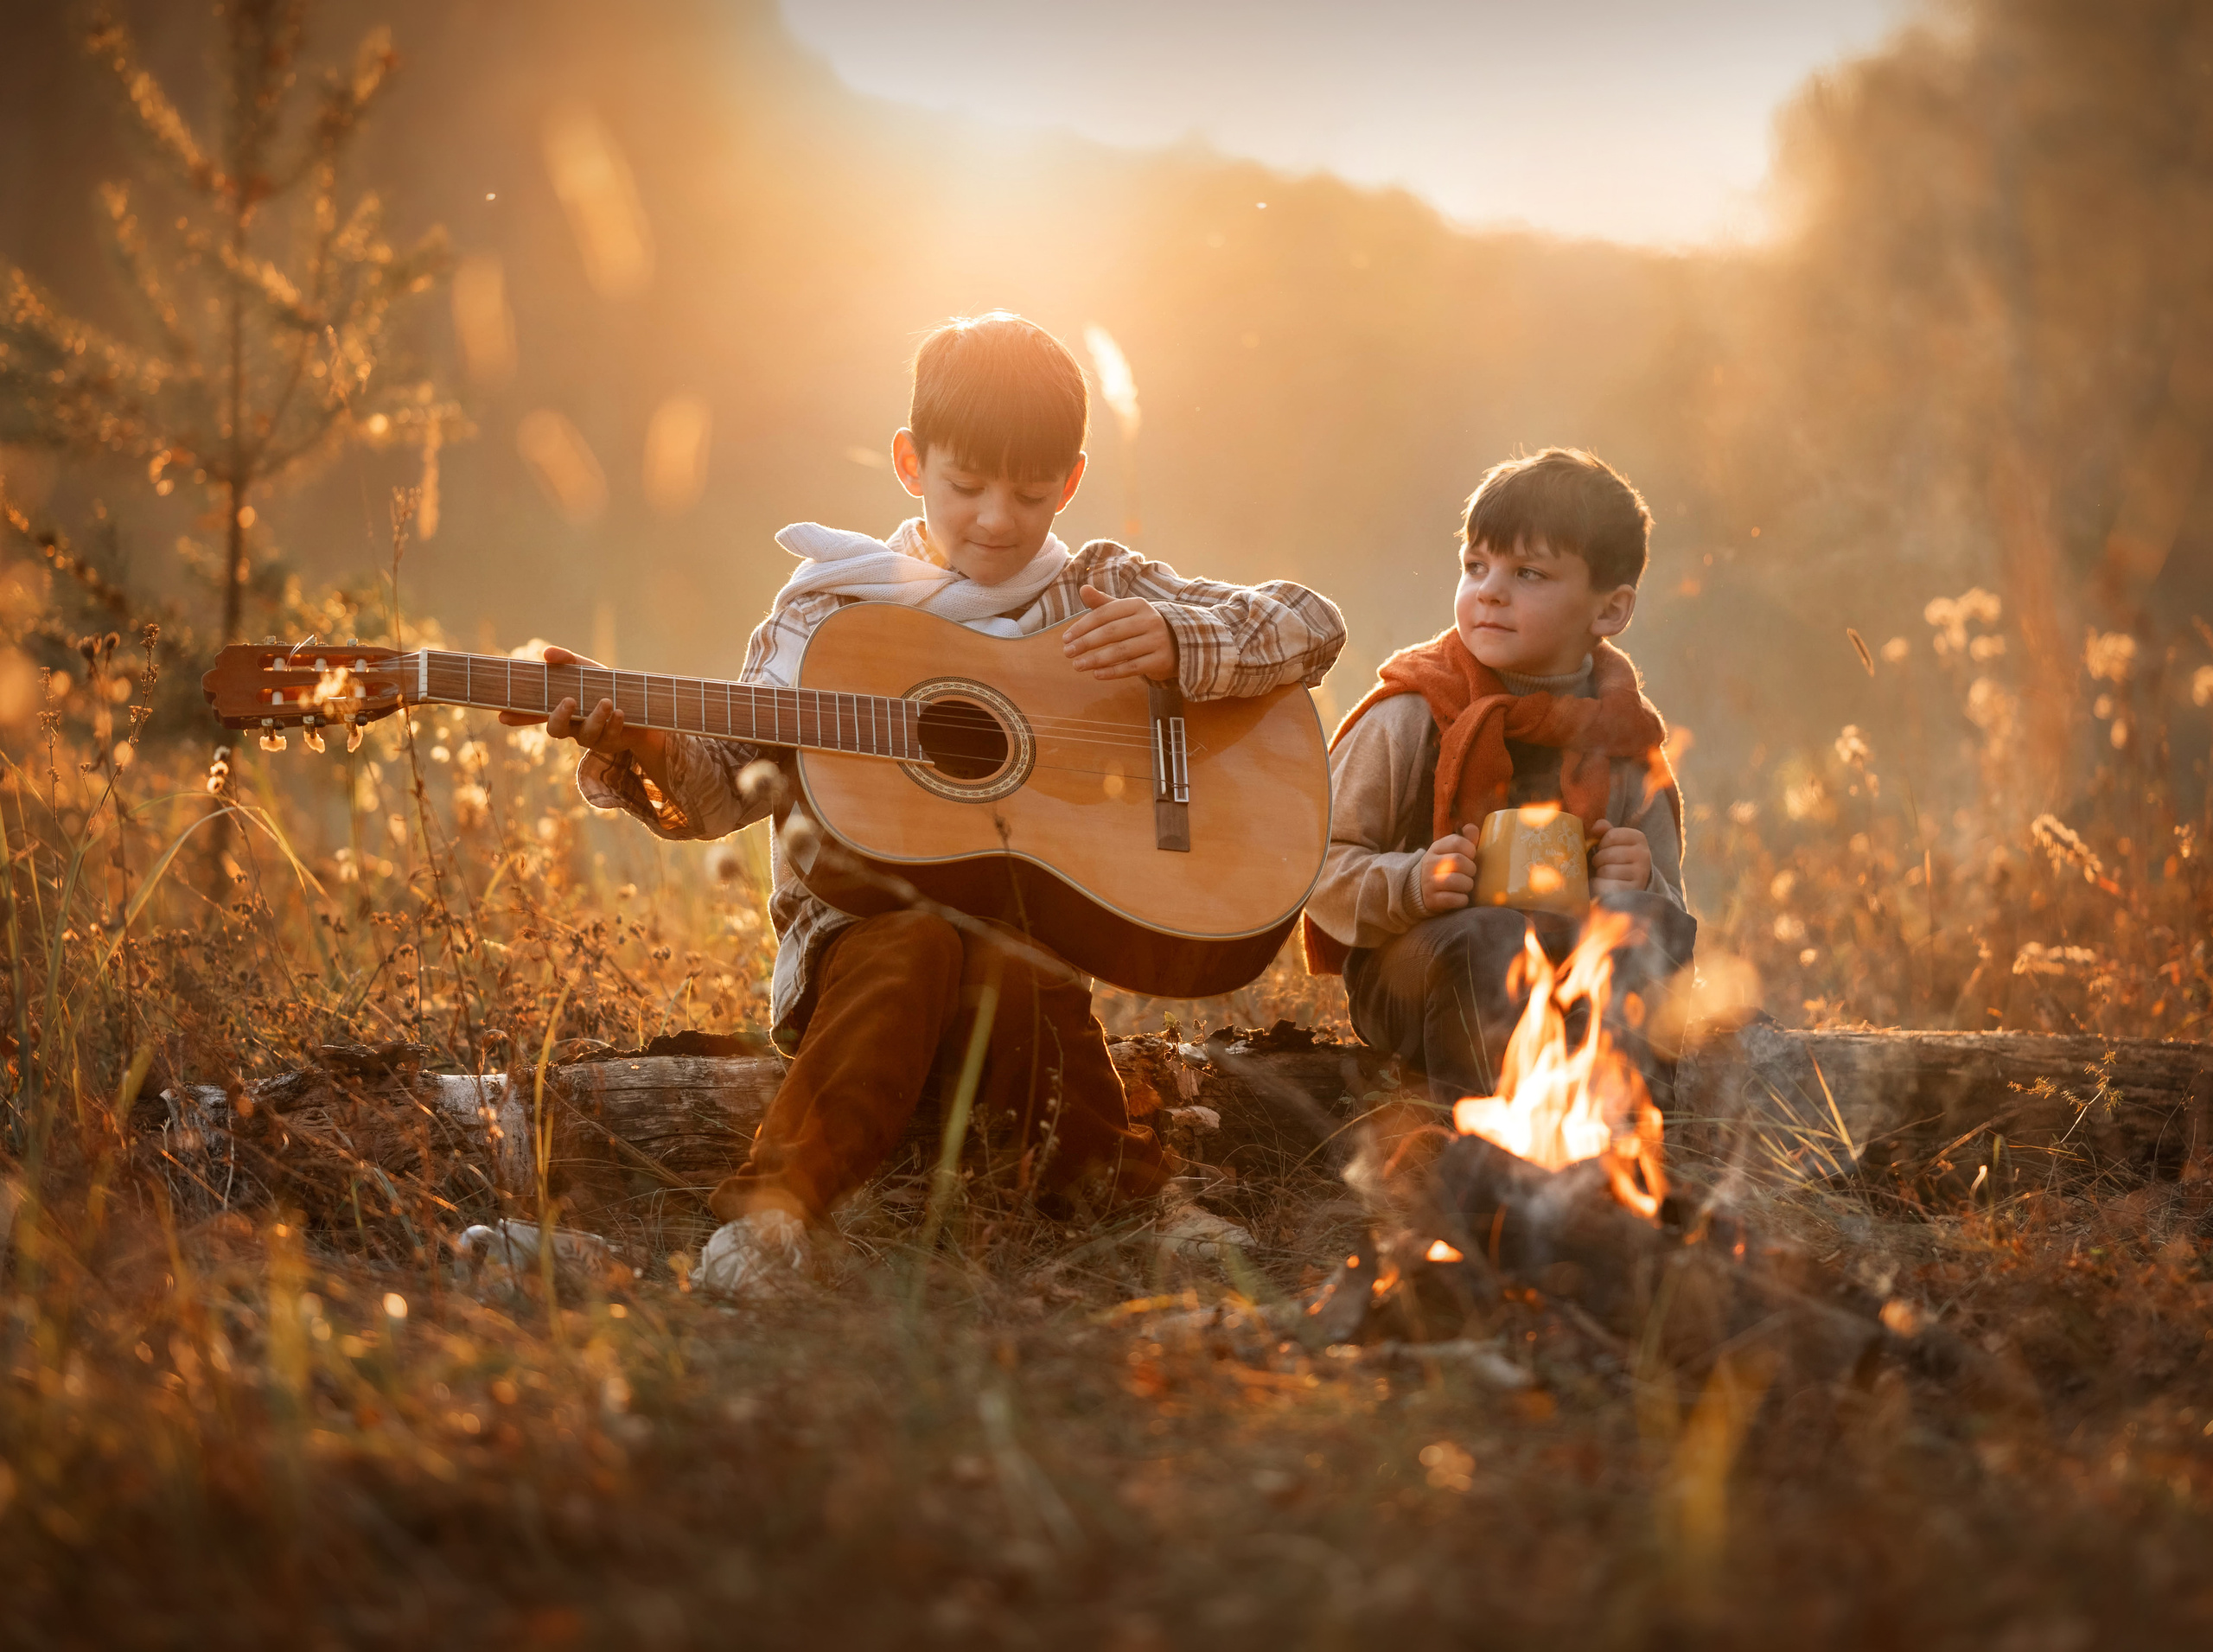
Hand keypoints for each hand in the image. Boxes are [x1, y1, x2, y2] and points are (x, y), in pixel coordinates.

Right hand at [497, 645, 664, 764]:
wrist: (642, 707)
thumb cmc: (606, 687)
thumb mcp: (587, 670)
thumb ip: (568, 660)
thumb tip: (547, 653)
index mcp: (561, 708)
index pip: (534, 713)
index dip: (518, 715)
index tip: (502, 715)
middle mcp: (573, 726)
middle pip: (556, 730)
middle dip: (560, 717)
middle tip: (568, 701)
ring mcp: (592, 737)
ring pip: (587, 736)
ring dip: (596, 717)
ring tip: (606, 701)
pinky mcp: (613, 742)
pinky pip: (611, 736)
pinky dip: (616, 723)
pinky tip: (621, 712)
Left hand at [1063, 584, 1176, 681]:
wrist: (1177, 644)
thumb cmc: (1142, 627)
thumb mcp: (1125, 613)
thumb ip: (1103, 603)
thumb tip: (1082, 588)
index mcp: (1138, 604)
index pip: (1105, 614)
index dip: (1083, 626)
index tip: (1066, 638)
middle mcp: (1149, 620)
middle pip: (1111, 632)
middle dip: (1086, 643)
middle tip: (1067, 652)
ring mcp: (1157, 640)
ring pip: (1121, 651)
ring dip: (1095, 659)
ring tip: (1077, 665)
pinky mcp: (1161, 660)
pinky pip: (1132, 667)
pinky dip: (1113, 672)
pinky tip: (1096, 675)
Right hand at [1417, 828, 1479, 913]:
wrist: (1421, 888)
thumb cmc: (1445, 867)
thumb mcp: (1451, 851)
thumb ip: (1464, 840)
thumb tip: (1473, 828)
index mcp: (1436, 848)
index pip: (1457, 842)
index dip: (1470, 849)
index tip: (1472, 856)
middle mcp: (1430, 863)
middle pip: (1458, 861)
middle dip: (1471, 868)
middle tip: (1471, 873)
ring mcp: (1429, 882)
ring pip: (1454, 880)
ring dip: (1467, 884)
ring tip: (1467, 885)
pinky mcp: (1431, 899)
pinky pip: (1452, 899)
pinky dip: (1462, 900)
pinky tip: (1462, 897)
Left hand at [1588, 819, 1651, 894]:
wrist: (1632, 883)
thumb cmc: (1618, 859)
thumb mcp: (1613, 842)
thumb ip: (1605, 831)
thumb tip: (1596, 826)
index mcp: (1639, 838)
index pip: (1611, 835)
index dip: (1601, 844)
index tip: (1605, 849)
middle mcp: (1644, 855)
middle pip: (1607, 854)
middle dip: (1598, 860)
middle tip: (1603, 864)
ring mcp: (1641, 874)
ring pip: (1606, 870)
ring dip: (1600, 873)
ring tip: (1606, 874)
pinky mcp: (1633, 890)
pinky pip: (1605, 885)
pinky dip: (1599, 885)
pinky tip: (1606, 884)